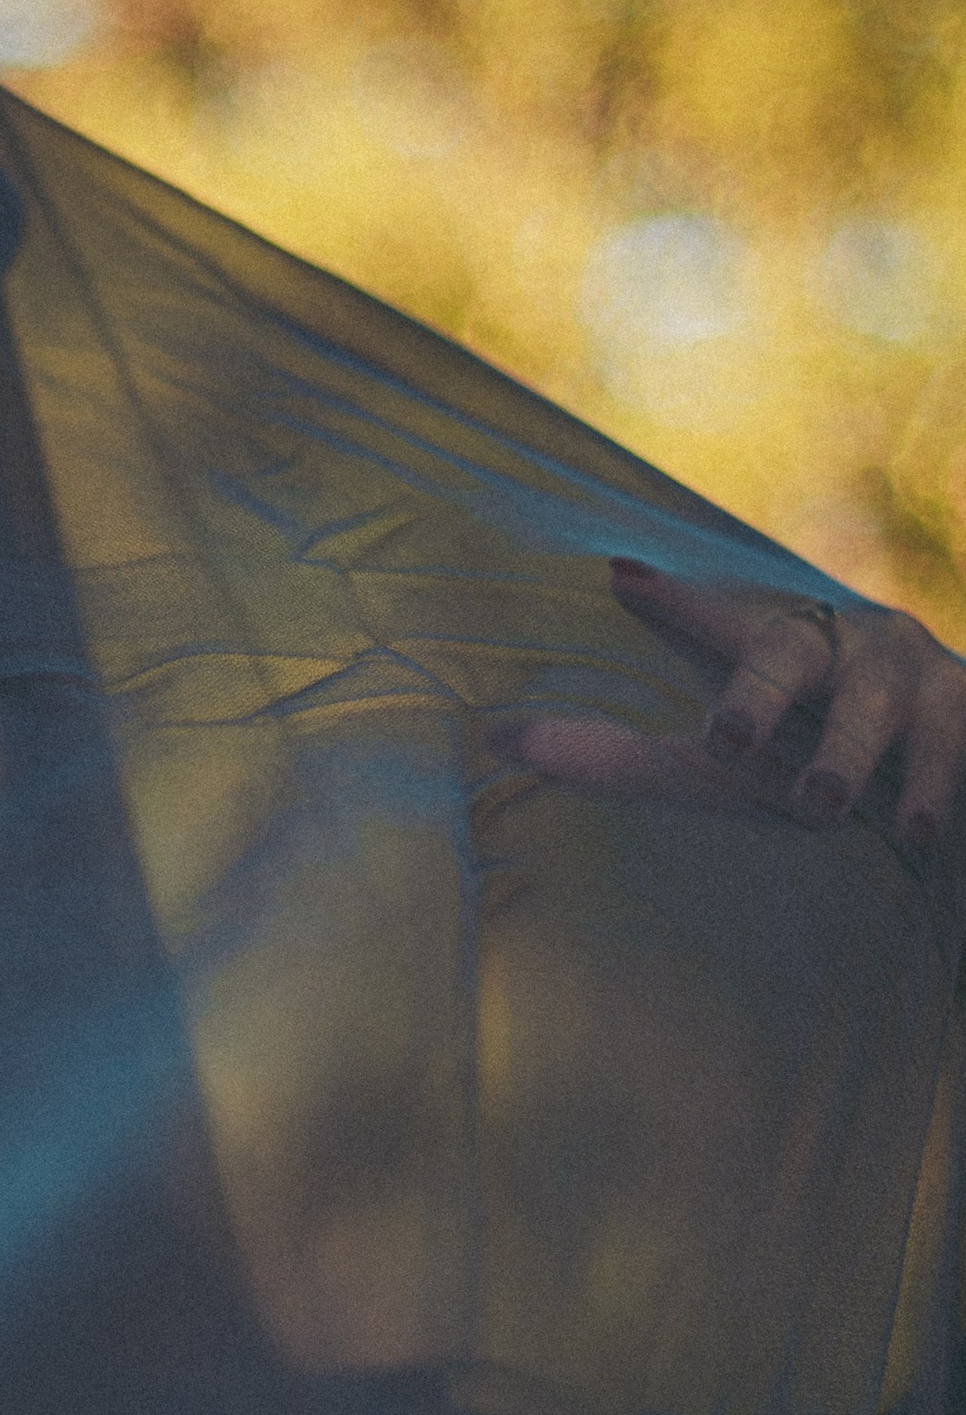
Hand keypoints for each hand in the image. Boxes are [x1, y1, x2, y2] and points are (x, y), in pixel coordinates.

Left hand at [494, 563, 965, 852]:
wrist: (941, 771)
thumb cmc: (810, 757)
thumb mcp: (723, 762)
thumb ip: (620, 757)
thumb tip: (495, 738)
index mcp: (777, 641)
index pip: (717, 618)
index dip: (676, 604)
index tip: (622, 581)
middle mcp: (842, 643)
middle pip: (792, 653)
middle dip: (758, 691)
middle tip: (725, 739)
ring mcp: (914, 676)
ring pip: (879, 705)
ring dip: (848, 753)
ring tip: (820, 804)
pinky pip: (955, 743)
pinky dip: (935, 784)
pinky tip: (918, 833)